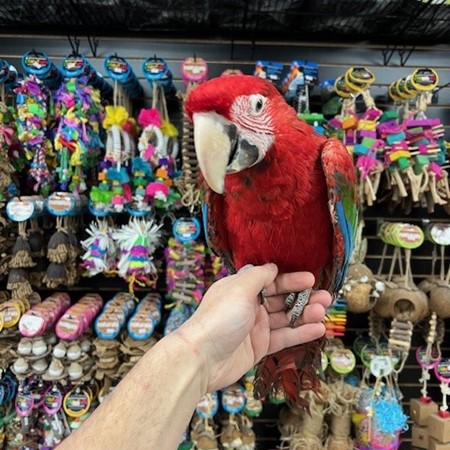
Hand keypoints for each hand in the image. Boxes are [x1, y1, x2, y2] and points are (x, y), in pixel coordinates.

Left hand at [176, 263, 331, 393]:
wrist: (202, 358)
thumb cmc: (219, 318)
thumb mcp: (239, 288)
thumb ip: (258, 276)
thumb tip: (272, 267)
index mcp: (242, 289)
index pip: (271, 281)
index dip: (291, 280)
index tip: (311, 279)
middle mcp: (249, 306)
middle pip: (281, 299)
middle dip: (304, 298)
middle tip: (326, 297)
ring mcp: (255, 327)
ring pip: (285, 319)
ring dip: (305, 315)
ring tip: (324, 312)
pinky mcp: (259, 347)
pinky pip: (284, 337)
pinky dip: (300, 333)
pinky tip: (318, 329)